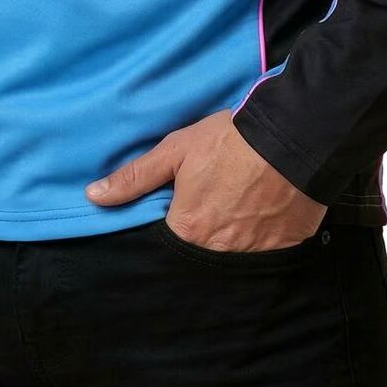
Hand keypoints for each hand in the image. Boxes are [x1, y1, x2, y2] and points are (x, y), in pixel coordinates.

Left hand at [84, 108, 325, 249]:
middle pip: (203, 246)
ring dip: (235, 230)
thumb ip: (135, 178)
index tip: (186, 200)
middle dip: (206, 226)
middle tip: (218, 196)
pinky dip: (265, 232)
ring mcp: (255, 252)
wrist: (293, 135)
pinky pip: (268, 247)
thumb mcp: (176, 150)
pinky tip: (266, 207)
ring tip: (243, 200)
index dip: (177, 217)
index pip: (170, 237)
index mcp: (188, 229)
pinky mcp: (285, 246)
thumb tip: (93, 196)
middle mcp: (219, 249)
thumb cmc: (231, 140)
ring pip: (236, 248)